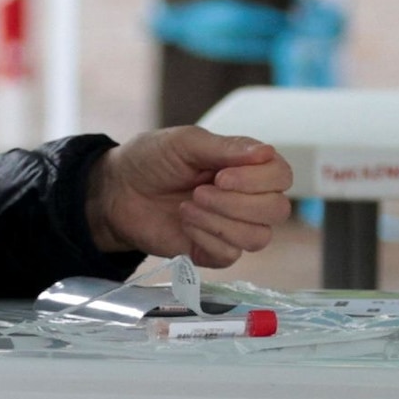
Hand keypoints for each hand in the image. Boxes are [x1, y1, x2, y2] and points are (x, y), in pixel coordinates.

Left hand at [90, 126, 297, 268]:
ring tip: (188, 206)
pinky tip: (185, 223)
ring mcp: (232, 227)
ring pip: (258, 237)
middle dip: (239, 203)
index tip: (221, 175)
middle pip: (277, 210)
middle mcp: (246, 198)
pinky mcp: (213, 252)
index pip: (282, 177)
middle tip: (200, 191)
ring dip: (221, 221)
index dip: (259, 179)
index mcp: (246, 167)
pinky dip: (207, 237)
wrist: (116, 191)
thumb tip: (267, 152)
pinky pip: (231, 255)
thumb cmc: (151, 160)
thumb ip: (227, 148)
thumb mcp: (186, 143)